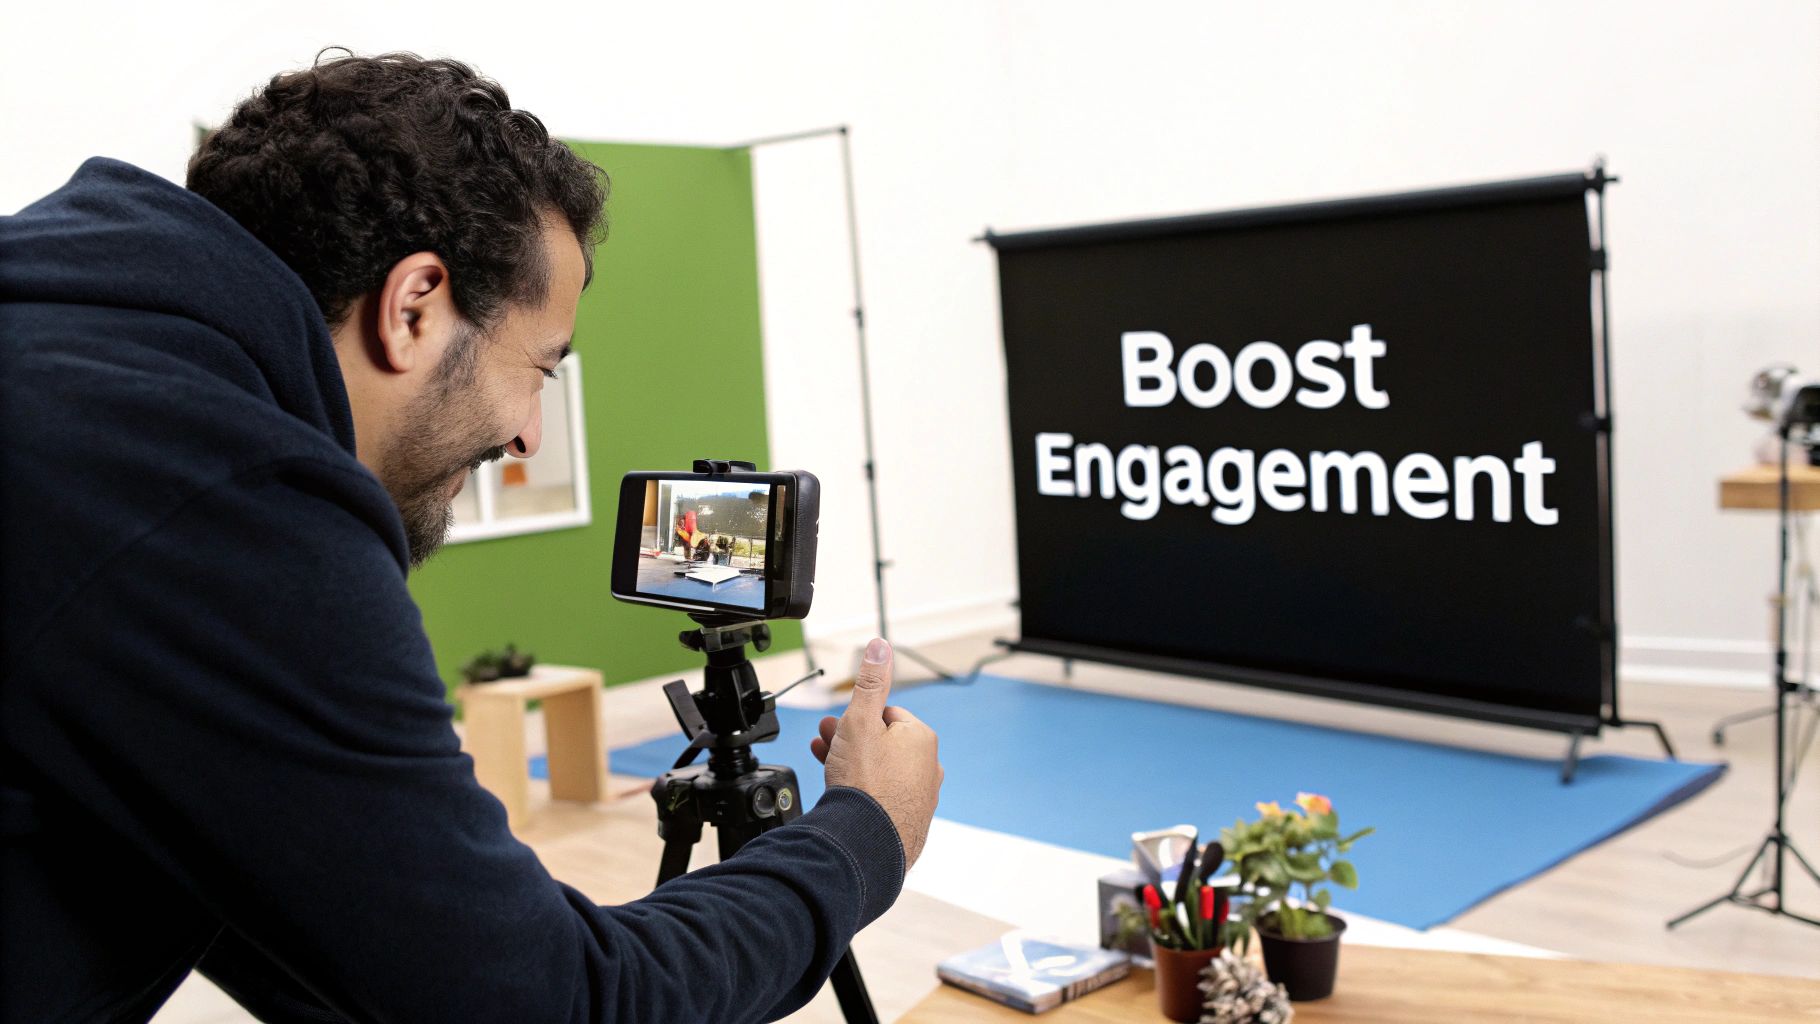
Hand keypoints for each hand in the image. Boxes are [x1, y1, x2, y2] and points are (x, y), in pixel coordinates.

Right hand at [811, 638, 942, 870]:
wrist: (867, 842)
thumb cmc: (865, 782)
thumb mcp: (860, 720)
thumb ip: (871, 682)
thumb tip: (881, 646)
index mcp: (921, 738)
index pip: (886, 715)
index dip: (856, 718)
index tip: (835, 726)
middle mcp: (928, 767)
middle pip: (883, 744)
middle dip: (851, 740)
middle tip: (824, 741)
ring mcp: (920, 797)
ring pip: (882, 771)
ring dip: (854, 765)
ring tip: (828, 768)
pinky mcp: (909, 823)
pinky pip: (883, 798)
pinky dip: (865, 793)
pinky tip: (848, 798)